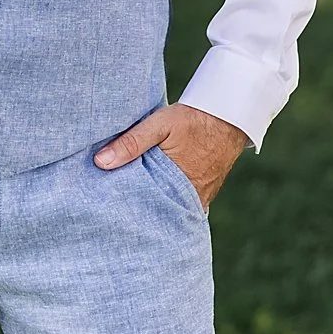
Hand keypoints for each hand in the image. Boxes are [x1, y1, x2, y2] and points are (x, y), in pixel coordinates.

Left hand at [93, 103, 247, 210]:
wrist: (231, 115)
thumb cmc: (195, 119)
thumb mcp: (160, 125)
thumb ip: (131, 143)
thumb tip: (101, 162)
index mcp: (178, 188)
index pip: (148, 214)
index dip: (129, 217)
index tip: (110, 218)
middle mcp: (191, 199)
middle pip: (159, 216)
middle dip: (140, 217)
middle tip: (116, 218)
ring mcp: (200, 199)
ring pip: (171, 211)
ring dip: (156, 209)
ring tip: (132, 210)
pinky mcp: (205, 194)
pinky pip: (183, 205)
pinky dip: (170, 203)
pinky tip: (156, 199)